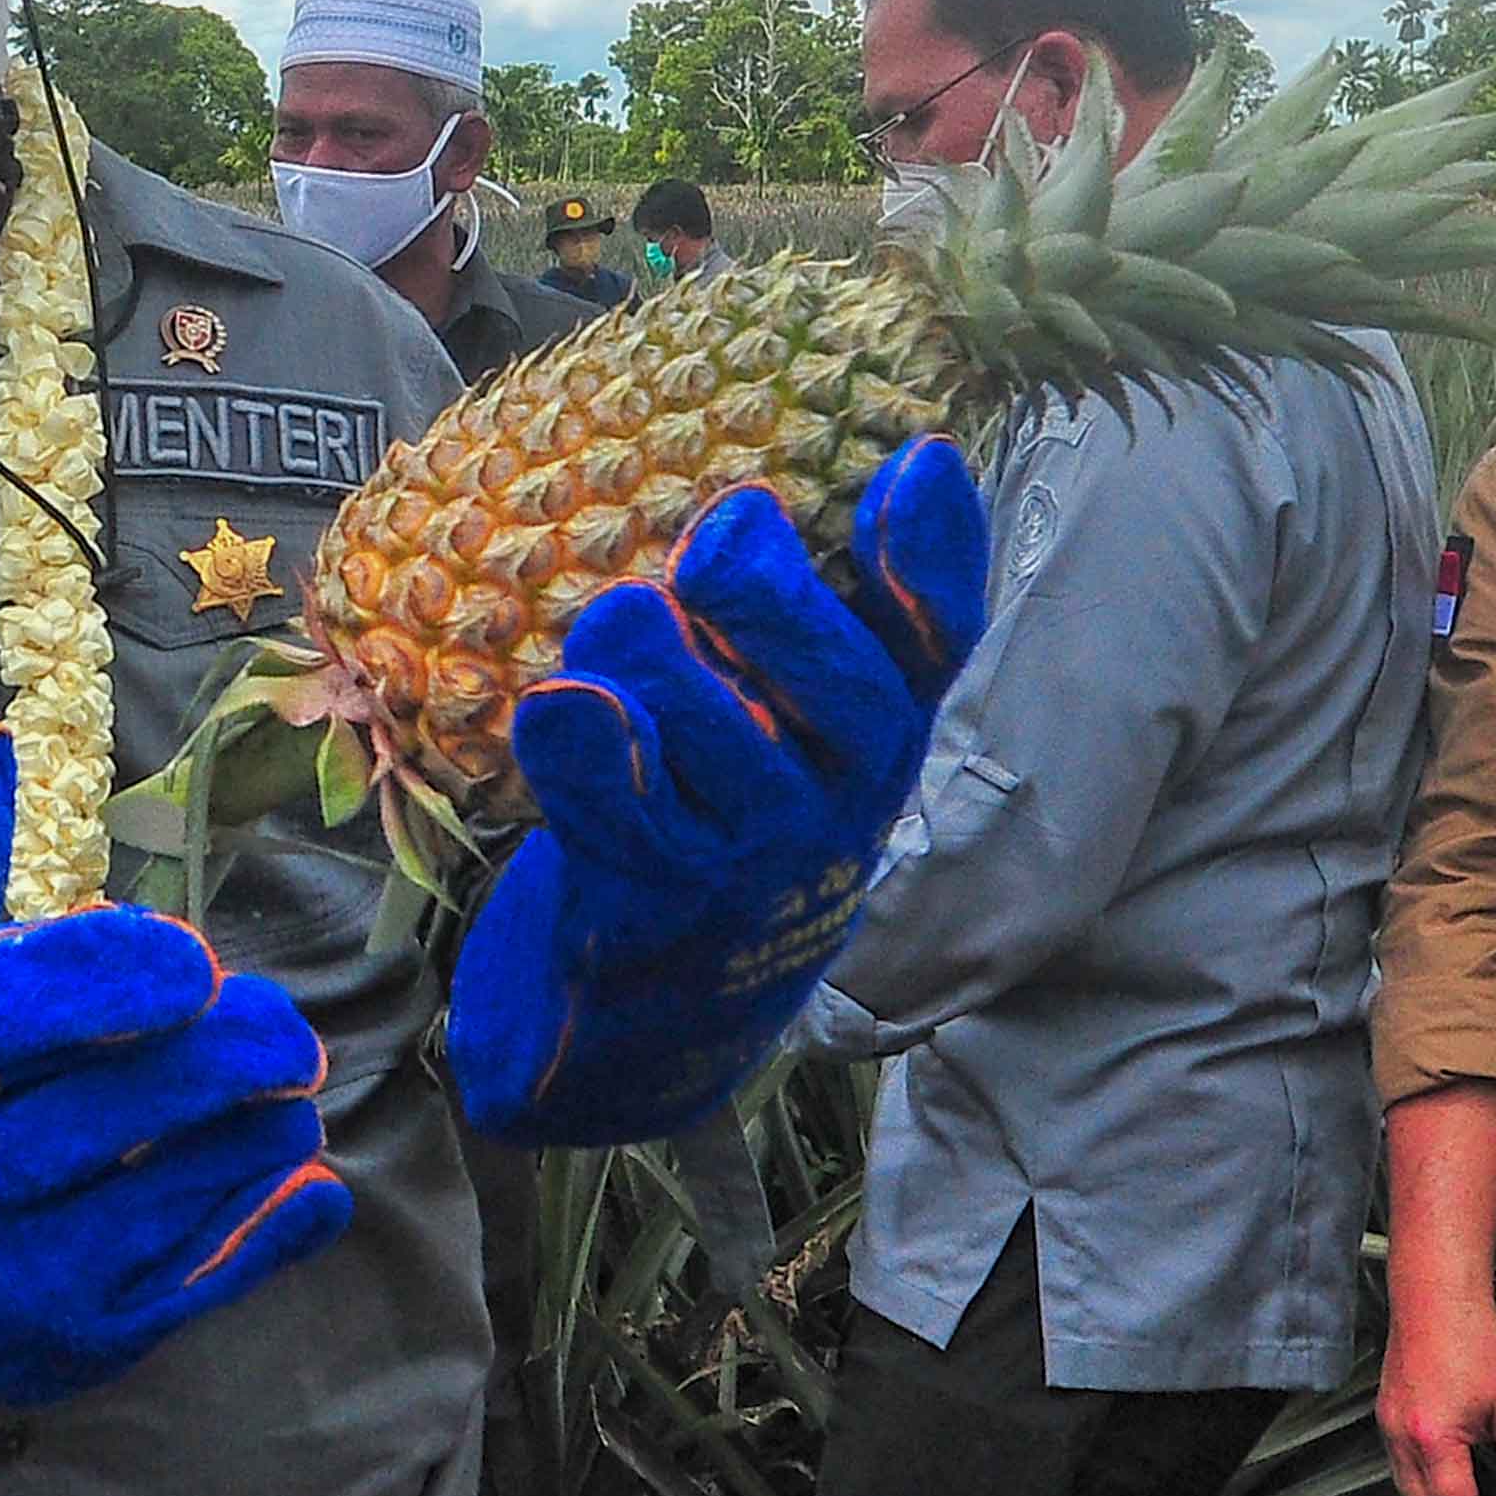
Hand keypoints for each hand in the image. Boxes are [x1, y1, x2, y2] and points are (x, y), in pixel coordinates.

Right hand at [0, 719, 351, 1495]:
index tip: (189, 955)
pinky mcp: (41, 1350)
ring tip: (292, 1083)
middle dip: (227, 1049)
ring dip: (255, 1129)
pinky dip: (260, 1235)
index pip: (28, 1001)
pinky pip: (178, 1288)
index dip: (130, 971)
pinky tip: (312, 1186)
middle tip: (277, 1018)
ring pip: (168, 1189)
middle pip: (123, 1098)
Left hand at [447, 437, 987, 1146]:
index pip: (936, 648)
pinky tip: (559, 703)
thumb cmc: (713, 831)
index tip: (915, 462)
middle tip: (722, 534)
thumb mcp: (784, 734)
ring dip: (652, 653)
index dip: (934, 560)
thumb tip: (865, 467)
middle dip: (775, 599)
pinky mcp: (647, 911)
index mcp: (875, 747)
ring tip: (621, 614)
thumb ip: (805, 618)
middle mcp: (834, 810)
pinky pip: (614, 810)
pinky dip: (580, 749)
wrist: (643, 1034)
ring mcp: (747, 868)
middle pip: (842, 691)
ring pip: (716, 736)